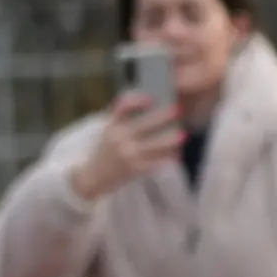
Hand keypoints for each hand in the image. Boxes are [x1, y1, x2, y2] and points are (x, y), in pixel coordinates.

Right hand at [71, 94, 185, 200]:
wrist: (93, 177)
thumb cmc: (106, 150)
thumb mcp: (109, 130)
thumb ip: (122, 116)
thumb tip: (150, 101)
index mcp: (113, 125)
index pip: (123, 107)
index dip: (137, 100)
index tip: (151, 99)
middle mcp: (119, 137)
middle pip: (146, 124)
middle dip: (164, 117)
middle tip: (179, 110)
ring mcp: (127, 154)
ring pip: (155, 144)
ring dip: (171, 139)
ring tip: (183, 135)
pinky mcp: (134, 169)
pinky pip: (157, 161)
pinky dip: (168, 156)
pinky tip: (176, 153)